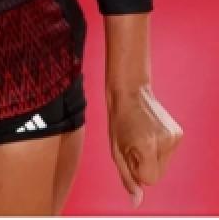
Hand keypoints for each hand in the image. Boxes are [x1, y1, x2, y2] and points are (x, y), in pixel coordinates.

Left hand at [108, 86, 182, 207]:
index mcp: (147, 146)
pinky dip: (159, 149)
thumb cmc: (118, 122)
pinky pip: (169, 154)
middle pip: (158, 175)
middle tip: (133, 144)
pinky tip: (150, 133)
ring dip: (152, 157)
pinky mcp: (179, 133)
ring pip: (164, 165)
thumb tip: (136, 202)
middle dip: (144, 166)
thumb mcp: (116, 151)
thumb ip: (128, 178)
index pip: (149, 179)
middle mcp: (166, 142)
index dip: (136, 170)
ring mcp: (175, 137)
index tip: (129, 153)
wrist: (130, 93)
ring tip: (141, 137)